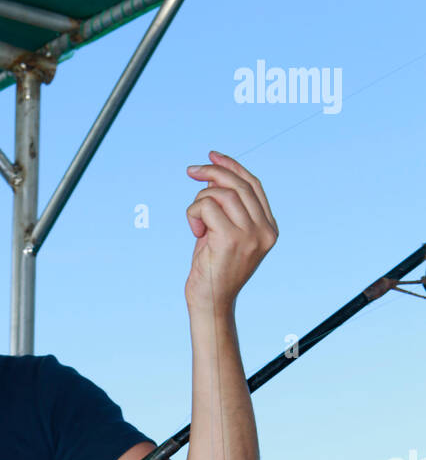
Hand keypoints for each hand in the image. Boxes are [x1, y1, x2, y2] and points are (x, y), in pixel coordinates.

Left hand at [184, 151, 277, 313]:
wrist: (210, 303)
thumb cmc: (212, 270)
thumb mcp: (220, 231)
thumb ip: (223, 205)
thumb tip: (213, 174)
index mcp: (269, 228)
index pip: (253, 185)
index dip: (232, 166)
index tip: (212, 156)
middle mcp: (265, 230)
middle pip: (239, 185)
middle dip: (212, 172)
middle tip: (191, 171)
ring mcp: (251, 235)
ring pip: (221, 194)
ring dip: (199, 202)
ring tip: (196, 224)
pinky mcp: (231, 239)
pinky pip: (207, 207)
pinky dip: (193, 214)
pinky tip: (195, 232)